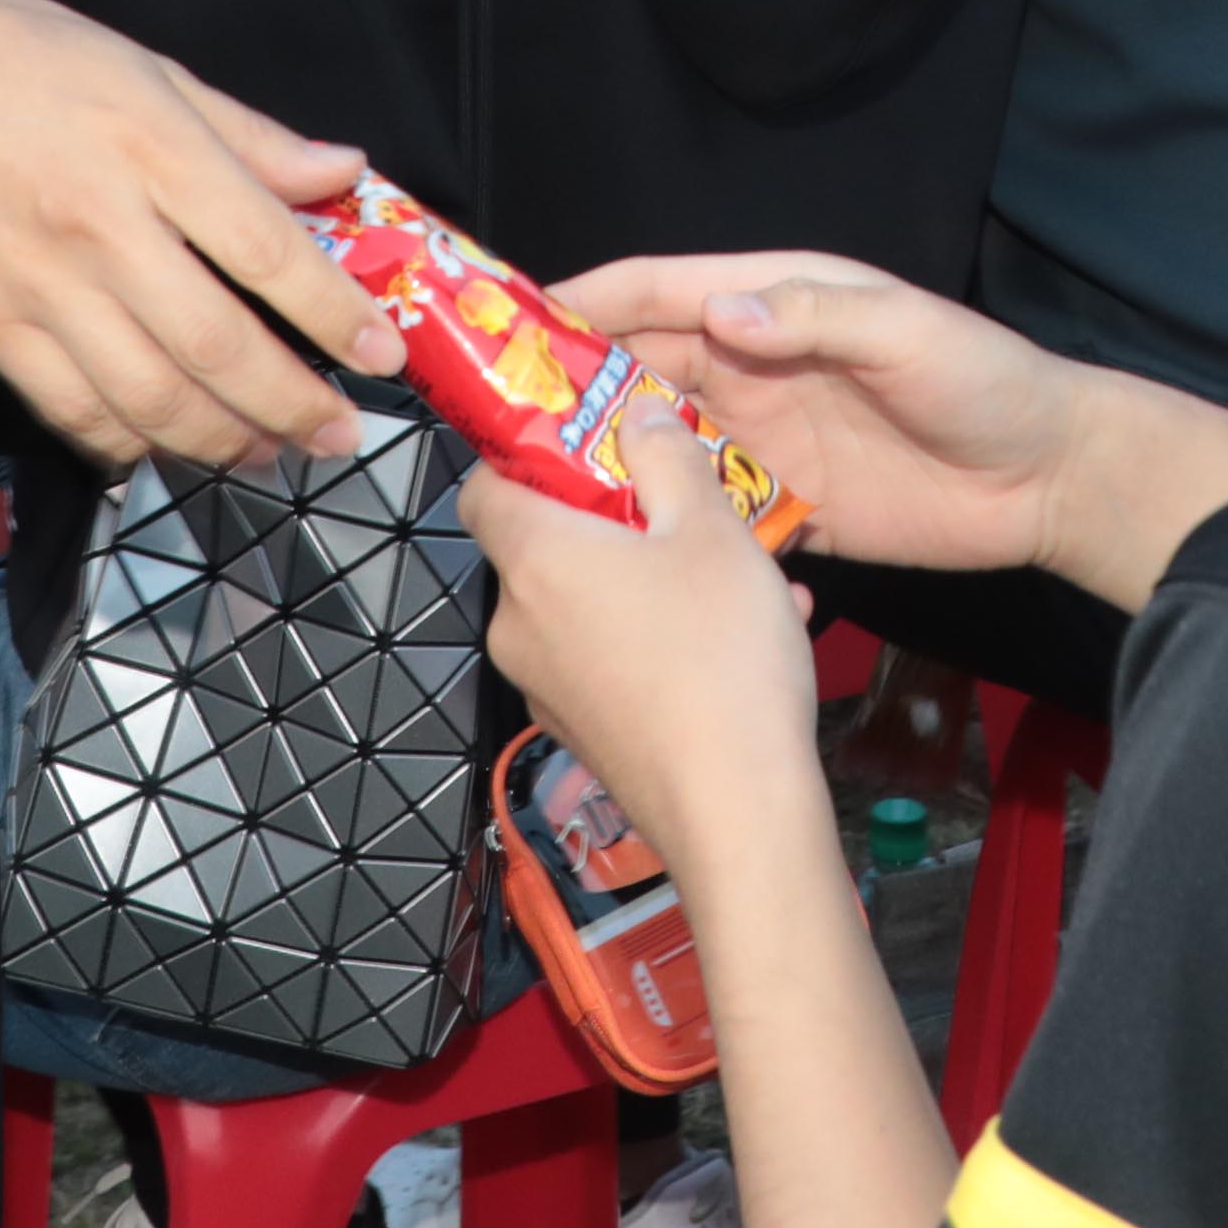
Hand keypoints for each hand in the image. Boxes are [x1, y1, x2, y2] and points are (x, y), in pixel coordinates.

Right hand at [0, 0, 397, 465]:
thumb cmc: (25, 61)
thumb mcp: (151, 68)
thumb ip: (249, 135)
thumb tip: (343, 171)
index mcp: (153, 149)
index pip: (265, 250)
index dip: (333, 313)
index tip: (382, 355)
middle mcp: (103, 227)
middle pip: (215, 342)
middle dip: (290, 404)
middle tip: (337, 434)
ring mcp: (42, 285)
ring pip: (148, 395)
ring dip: (221, 439)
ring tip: (268, 450)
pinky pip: (69, 409)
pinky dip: (125, 444)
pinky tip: (165, 448)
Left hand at [458, 439, 828, 876]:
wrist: (736, 811)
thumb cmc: (718, 659)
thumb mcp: (711, 528)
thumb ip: (668, 457)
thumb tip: (638, 415)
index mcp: (533, 559)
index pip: (482, 485)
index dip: (525, 453)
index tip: (587, 438)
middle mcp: (519, 624)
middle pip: (545, 543)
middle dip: (617, 514)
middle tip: (686, 499)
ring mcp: (546, 686)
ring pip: (590, 602)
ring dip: (655, 574)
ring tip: (742, 569)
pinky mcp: (582, 732)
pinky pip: (611, 657)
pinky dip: (660, 634)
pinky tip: (745, 634)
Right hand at [548, 254, 1084, 580]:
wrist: (1048, 479)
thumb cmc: (986, 381)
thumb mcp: (908, 333)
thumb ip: (817, 317)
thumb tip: (724, 311)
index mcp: (778, 302)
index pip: (663, 291)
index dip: (588, 299)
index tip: (513, 318)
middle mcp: (757, 365)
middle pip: (643, 369)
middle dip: (570, 388)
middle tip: (496, 421)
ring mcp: (766, 439)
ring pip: (661, 445)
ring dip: (607, 462)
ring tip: (536, 493)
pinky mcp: (786, 507)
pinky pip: (707, 513)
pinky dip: (664, 526)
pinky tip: (618, 553)